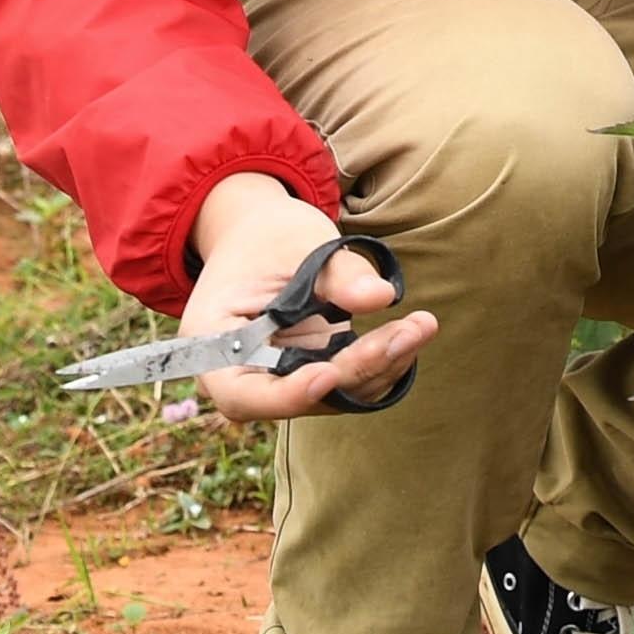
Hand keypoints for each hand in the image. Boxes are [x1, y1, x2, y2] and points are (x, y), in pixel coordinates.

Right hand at [183, 174, 428, 423]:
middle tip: (409, 331)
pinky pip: (348, 384)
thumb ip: (335, 272)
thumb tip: (380, 296)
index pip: (241, 394)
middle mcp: (240, 374)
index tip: (329, 375)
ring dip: (381, 368)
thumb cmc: (270, 236)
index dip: (286, 395)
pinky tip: (413, 332)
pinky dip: (383, 363)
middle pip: (297, 398)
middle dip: (356, 370)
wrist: (263, 236)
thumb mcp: (298, 241)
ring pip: (331, 397)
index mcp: (211, 343)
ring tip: (421, 325)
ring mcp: (277, 379)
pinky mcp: (310, 374)